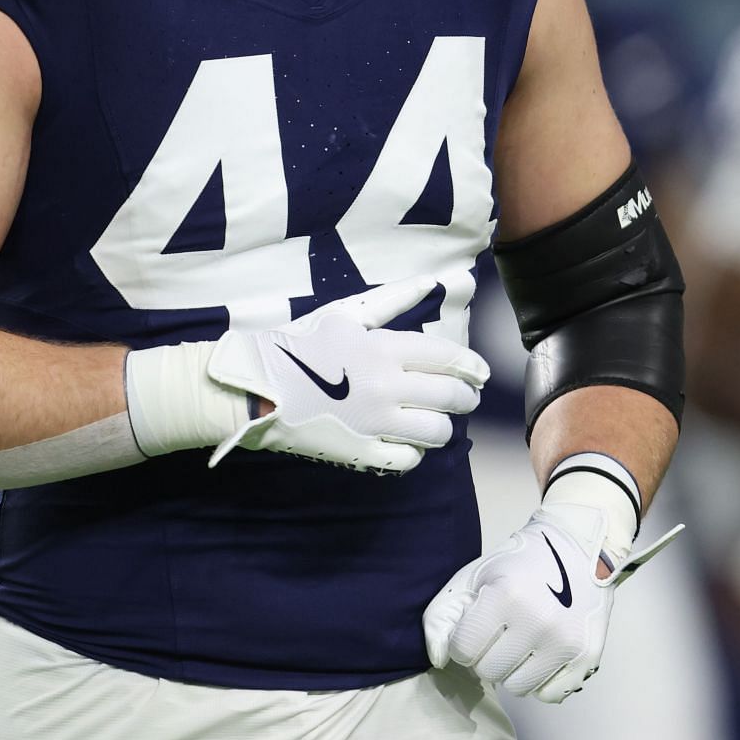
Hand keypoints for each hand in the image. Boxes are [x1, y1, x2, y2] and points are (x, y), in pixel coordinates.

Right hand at [206, 276, 488, 473]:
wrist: (257, 386)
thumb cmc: (301, 343)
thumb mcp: (346, 313)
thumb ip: (393, 299)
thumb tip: (431, 280)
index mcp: (384, 349)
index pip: (448, 359)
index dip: (472, 366)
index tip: (481, 373)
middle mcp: (386, 387)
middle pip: (450, 396)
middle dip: (467, 397)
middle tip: (467, 398)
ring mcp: (375, 424)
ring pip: (436, 431)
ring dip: (444, 426)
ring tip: (439, 421)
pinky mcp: (362, 453)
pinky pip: (408, 459)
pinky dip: (415, 451)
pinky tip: (408, 441)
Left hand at [423, 457, 641, 700]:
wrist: (576, 549)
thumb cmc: (520, 565)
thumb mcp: (474, 576)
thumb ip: (442, 615)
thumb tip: (439, 660)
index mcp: (506, 596)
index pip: (463, 650)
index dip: (464, 638)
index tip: (478, 624)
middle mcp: (538, 621)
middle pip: (489, 672)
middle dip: (487, 654)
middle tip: (501, 631)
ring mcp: (565, 642)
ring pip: (518, 688)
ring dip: (513, 669)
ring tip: (521, 641)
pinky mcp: (587, 657)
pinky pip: (548, 695)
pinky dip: (541, 679)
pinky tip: (543, 653)